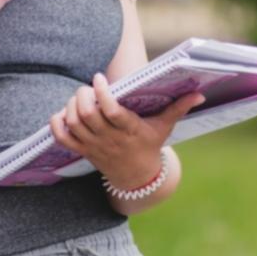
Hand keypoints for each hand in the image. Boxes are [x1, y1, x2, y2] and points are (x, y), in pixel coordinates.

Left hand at [49, 73, 205, 189]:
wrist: (137, 177)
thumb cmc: (150, 145)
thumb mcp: (165, 127)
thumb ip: (180, 107)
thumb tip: (200, 93)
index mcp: (130, 129)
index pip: (112, 111)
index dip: (102, 93)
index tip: (99, 78)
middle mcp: (110, 138)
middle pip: (87, 115)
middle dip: (83, 96)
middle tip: (88, 87)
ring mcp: (94, 146)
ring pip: (74, 124)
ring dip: (71, 106)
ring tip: (80, 96)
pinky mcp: (83, 152)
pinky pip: (62, 139)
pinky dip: (56, 124)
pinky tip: (62, 113)